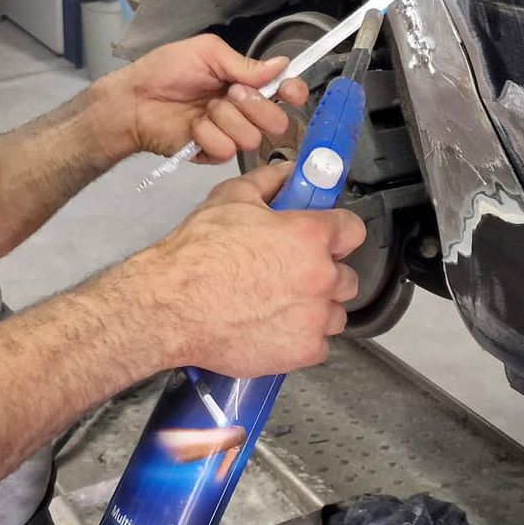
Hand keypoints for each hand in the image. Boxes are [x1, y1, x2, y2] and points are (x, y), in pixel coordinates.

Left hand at [97, 33, 307, 164]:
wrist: (135, 99)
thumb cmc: (166, 70)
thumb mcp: (207, 53)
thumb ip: (245, 64)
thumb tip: (283, 64)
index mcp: (247, 83)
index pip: (285, 91)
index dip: (293, 92)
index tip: (289, 92)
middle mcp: (244, 110)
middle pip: (278, 121)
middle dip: (255, 106)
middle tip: (229, 93)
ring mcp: (230, 134)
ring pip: (252, 138)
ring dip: (225, 119)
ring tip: (203, 109)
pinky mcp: (213, 154)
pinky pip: (226, 150)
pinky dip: (207, 134)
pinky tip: (192, 127)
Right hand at [131, 164, 365, 378]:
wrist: (171, 306)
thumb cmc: (197, 253)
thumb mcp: (230, 198)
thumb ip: (268, 181)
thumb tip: (287, 173)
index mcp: (309, 235)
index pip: (352, 230)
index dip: (336, 232)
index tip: (324, 238)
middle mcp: (321, 277)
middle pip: (347, 277)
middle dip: (323, 274)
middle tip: (291, 274)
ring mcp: (314, 318)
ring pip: (334, 313)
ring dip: (315, 309)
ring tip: (280, 305)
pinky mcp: (303, 351)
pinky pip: (318, 345)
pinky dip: (301, 338)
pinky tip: (273, 328)